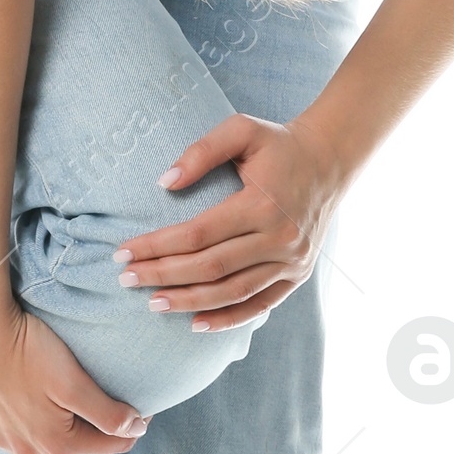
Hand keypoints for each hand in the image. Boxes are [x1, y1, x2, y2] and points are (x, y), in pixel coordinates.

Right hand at [0, 304, 148, 453]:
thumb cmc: (29, 352)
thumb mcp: (74, 383)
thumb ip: (108, 413)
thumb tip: (136, 430)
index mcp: (56, 445)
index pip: (111, 446)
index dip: (132, 427)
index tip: (143, 406)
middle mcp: (30, 452)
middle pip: (83, 453)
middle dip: (105, 436)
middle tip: (120, 409)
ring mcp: (6, 442)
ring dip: (74, 441)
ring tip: (88, 415)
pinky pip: (26, 441)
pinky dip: (44, 435)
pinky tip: (49, 416)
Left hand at [113, 112, 345, 331]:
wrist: (329, 160)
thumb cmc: (278, 144)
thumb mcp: (241, 130)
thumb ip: (201, 151)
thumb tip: (164, 183)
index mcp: (262, 204)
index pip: (198, 234)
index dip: (157, 245)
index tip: (124, 251)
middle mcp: (280, 237)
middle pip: (210, 267)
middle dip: (163, 275)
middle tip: (126, 279)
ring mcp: (292, 261)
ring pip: (232, 291)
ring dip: (189, 301)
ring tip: (153, 303)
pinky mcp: (298, 275)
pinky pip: (260, 304)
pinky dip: (228, 319)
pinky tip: (196, 323)